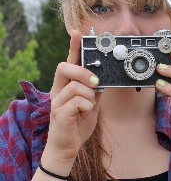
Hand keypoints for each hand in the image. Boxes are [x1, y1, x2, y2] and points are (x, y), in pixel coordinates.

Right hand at [41, 30, 101, 174]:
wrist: (67, 147)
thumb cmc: (77, 123)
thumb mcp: (91, 104)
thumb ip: (94, 90)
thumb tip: (104, 77)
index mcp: (66, 86)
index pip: (69, 61)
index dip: (73, 46)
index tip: (78, 33)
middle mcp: (58, 91)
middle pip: (65, 67)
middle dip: (83, 72)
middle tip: (95, 82)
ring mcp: (57, 102)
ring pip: (74, 86)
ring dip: (89, 95)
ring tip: (90, 105)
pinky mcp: (59, 114)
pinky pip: (76, 102)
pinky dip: (87, 105)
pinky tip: (86, 112)